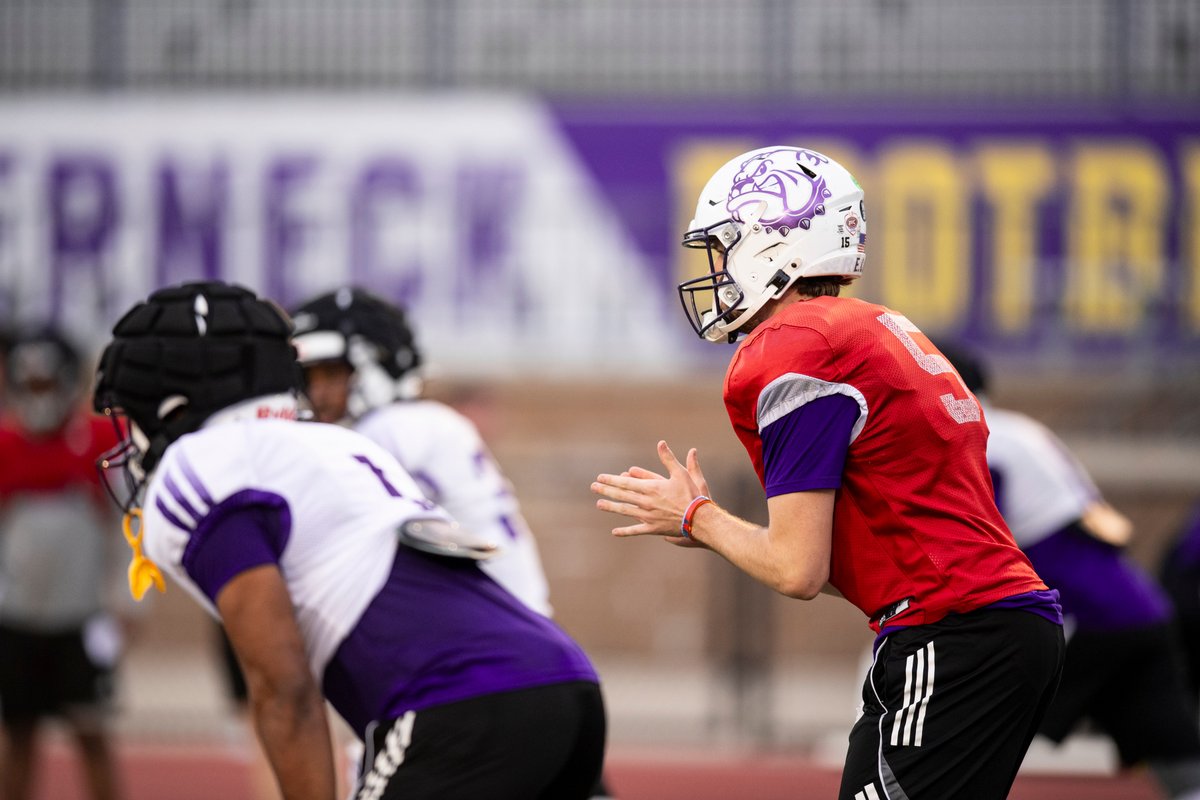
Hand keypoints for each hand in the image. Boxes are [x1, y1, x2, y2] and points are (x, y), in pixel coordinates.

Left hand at [592, 440, 710, 545]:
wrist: (699, 518)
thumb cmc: (691, 494)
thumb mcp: (681, 473)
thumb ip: (668, 459)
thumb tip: (661, 443)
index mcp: (651, 488)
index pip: (626, 483)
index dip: (612, 480)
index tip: (600, 477)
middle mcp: (646, 502)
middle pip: (621, 496)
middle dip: (606, 491)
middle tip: (593, 487)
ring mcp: (648, 516)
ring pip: (625, 511)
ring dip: (611, 507)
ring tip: (599, 504)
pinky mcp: (653, 528)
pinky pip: (636, 530)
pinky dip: (625, 532)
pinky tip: (614, 532)